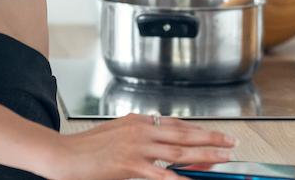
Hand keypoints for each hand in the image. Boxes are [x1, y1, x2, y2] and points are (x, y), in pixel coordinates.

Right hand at [37, 113, 235, 179]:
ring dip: (204, 154)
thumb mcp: (117, 132)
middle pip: (184, 134)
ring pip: (179, 150)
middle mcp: (141, 130)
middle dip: (210, 138)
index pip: (176, 124)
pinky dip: (180, 177)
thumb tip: (158, 135)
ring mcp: (137, 147)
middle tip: (230, 142)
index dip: (198, 130)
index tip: (216, 134)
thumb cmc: (86, 147)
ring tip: (222, 158)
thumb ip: (139, 133)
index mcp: (138, 121)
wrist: (64, 155)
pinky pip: (162, 173)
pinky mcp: (130, 165)